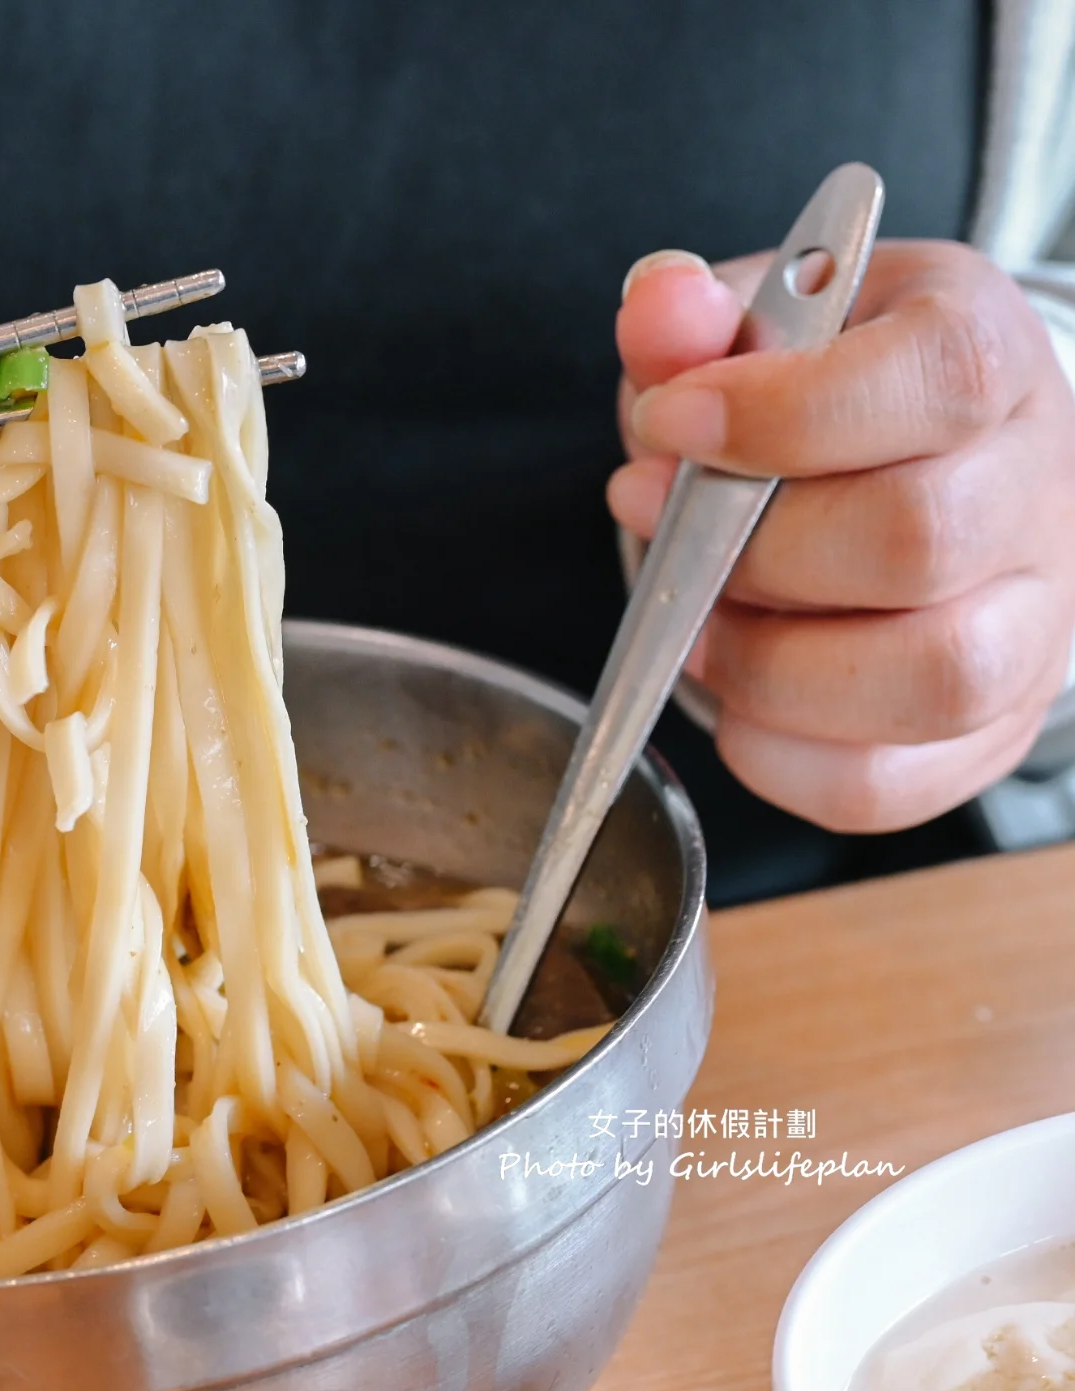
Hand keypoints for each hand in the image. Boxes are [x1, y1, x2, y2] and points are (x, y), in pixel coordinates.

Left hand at [611, 241, 1074, 831]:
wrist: (915, 465)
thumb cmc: (823, 393)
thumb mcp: (759, 322)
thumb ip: (693, 315)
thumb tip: (659, 303)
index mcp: (987, 357)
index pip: (936, 381)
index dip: (780, 413)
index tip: (666, 421)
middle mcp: (1037, 489)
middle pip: (920, 542)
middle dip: (752, 548)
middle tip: (660, 520)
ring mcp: (1030, 619)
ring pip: (930, 677)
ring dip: (769, 664)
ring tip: (693, 621)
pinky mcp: (986, 727)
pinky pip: (887, 782)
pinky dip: (778, 755)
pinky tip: (730, 691)